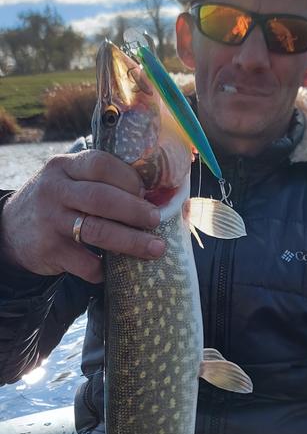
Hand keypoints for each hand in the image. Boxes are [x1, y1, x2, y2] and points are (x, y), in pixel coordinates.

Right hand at [0, 150, 163, 282]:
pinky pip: (85, 263)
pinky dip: (104, 269)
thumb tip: (164, 195)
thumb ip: (103, 183)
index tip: (147, 192)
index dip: (130, 179)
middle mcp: (55, 190)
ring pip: (97, 231)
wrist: (10, 230)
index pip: (101, 164)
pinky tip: (113, 269)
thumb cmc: (57, 203)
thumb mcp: (70, 182)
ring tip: (155, 248)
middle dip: (136, 211)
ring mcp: (50, 220)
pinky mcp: (49, 250)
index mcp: (65, 166)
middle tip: (157, 220)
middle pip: (103, 198)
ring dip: (131, 242)